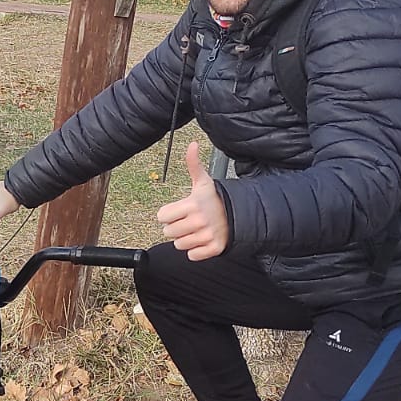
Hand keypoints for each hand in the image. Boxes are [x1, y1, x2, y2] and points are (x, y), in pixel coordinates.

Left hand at [156, 142, 229, 260]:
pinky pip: (192, 256)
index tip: (180, 210)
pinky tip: (203, 240)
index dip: (168, 214)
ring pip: (179, 245)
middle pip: (168, 232)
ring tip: (196, 229)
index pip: (162, 217)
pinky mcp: (214, 249)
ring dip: (185, 239)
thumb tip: (192, 144)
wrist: (239, 215)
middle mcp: (199, 221)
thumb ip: (193, 165)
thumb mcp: (203, 182)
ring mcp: (207, 236)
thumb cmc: (215, 199)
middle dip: (176, 227)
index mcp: (192, 204)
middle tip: (189, 220)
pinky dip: (196, 250)